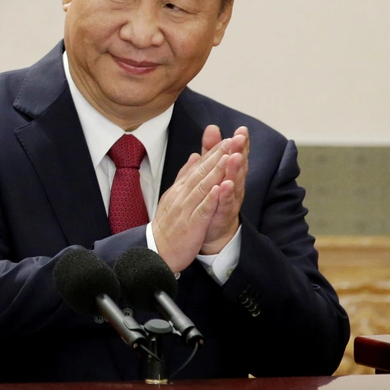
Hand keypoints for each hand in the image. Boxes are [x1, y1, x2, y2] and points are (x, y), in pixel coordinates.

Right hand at [151, 136, 235, 272]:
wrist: (156, 250)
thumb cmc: (168, 225)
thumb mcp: (174, 195)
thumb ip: (185, 176)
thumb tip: (194, 156)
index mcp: (181, 188)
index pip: (199, 166)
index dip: (214, 152)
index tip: (229, 138)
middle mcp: (182, 195)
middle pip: (202, 172)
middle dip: (219, 155)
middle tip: (234, 140)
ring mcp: (186, 209)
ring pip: (203, 187)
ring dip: (217, 171)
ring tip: (229, 157)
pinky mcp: (191, 225)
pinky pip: (202, 210)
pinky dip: (211, 198)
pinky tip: (219, 188)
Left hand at [200, 126, 248, 254]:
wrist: (213, 230)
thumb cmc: (215, 198)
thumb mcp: (212, 170)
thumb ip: (211, 150)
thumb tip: (212, 128)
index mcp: (230, 173)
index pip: (236, 154)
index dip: (240, 143)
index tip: (242, 129)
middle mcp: (235, 185)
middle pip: (239, 166)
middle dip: (240, 151)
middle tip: (240, 138)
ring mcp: (231, 200)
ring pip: (235, 183)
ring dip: (235, 170)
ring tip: (235, 157)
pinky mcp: (224, 214)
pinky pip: (225, 204)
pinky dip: (225, 194)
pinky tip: (225, 185)